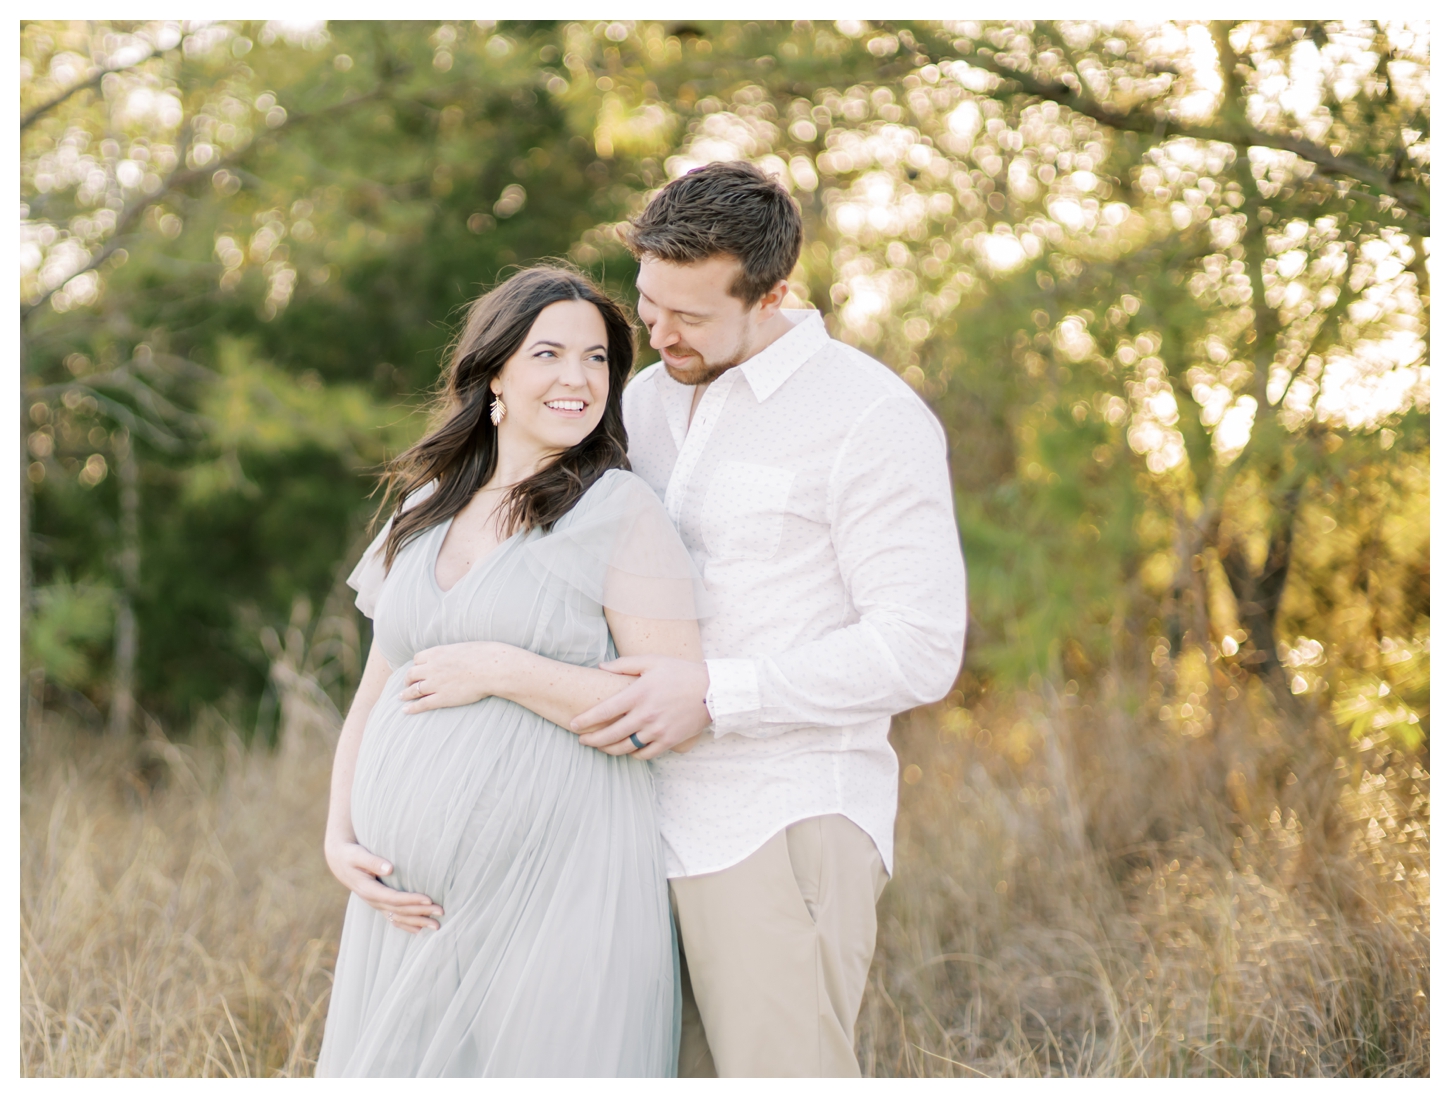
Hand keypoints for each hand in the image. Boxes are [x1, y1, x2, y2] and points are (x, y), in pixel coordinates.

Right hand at [324, 836, 442, 932]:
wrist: (339, 862)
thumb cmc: (351, 855)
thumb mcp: (358, 855)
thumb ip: (373, 862)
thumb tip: (390, 868)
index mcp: (369, 890)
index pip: (394, 898)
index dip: (411, 900)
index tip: (428, 899)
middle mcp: (373, 900)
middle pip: (400, 910)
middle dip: (421, 912)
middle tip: (441, 912)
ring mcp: (376, 904)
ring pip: (398, 917)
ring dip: (418, 922)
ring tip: (436, 926)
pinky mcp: (378, 903)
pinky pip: (392, 918)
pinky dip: (406, 925)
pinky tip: (419, 930)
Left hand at [402, 641, 503, 712]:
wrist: (492, 668)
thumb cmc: (485, 655)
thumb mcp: (464, 647)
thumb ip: (455, 653)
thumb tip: (458, 654)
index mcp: (437, 653)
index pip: (418, 658)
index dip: (417, 665)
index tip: (418, 669)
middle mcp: (432, 667)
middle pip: (411, 674)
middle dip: (408, 679)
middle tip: (407, 684)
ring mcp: (435, 683)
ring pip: (413, 690)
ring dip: (406, 694)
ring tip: (402, 697)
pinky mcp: (442, 698)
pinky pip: (422, 704)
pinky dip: (412, 708)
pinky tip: (406, 711)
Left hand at [572, 655, 710, 760]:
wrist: (713, 690)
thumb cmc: (681, 672)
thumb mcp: (652, 661)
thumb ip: (624, 664)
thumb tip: (601, 667)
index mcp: (639, 694)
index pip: (604, 711)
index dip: (585, 720)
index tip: (573, 725)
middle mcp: (646, 715)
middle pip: (610, 734)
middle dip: (592, 739)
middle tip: (582, 740)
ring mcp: (658, 730)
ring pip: (625, 747)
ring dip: (608, 749)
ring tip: (600, 746)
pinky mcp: (669, 741)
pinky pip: (645, 754)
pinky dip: (632, 754)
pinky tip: (626, 750)